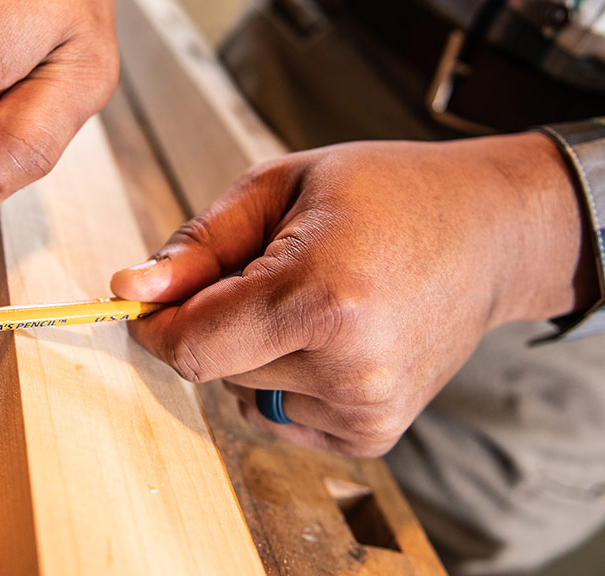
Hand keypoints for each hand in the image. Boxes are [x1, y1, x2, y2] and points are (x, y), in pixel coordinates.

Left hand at [111, 133, 596, 456]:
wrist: (488, 233)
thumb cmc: (388, 194)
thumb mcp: (279, 187)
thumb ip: (198, 245)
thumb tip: (132, 289)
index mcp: (320, 297)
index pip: (192, 345)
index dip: (155, 324)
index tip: (148, 302)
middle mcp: (348, 367)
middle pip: (215, 366)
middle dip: (218, 320)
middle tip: (270, 269)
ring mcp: (366, 408)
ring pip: (245, 389)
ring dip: (255, 348)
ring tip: (313, 296)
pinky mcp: (374, 432)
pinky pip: (281, 413)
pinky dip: (285, 376)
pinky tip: (331, 334)